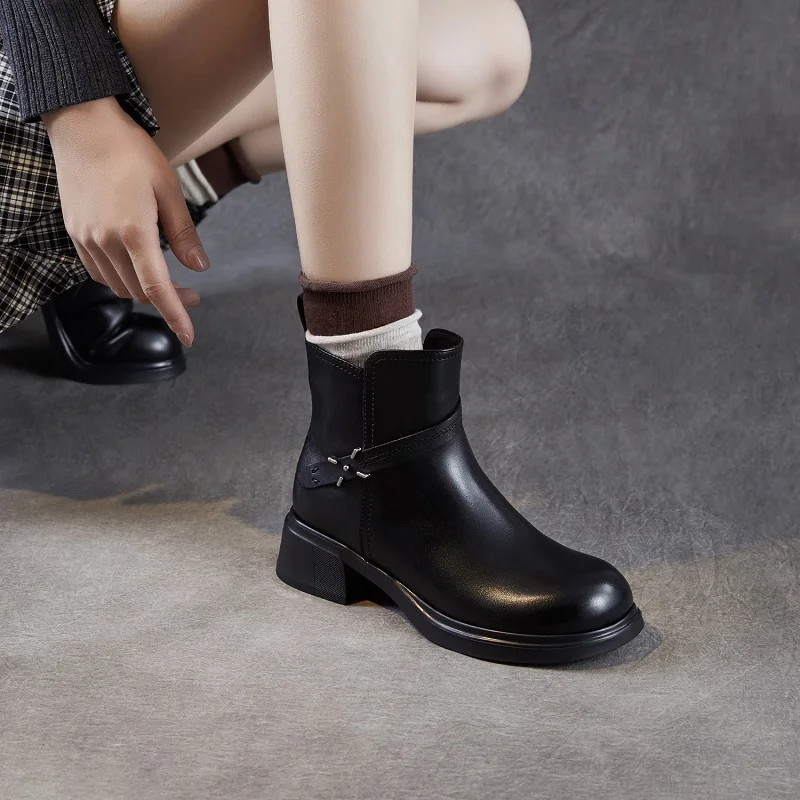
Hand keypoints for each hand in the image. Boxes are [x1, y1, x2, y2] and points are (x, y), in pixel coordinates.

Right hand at [43, 98, 207, 345]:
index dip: (175, 316)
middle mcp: (105, 241)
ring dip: (146, 291)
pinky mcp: (75, 234)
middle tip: (193, 293)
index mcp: (133, 232)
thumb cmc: (130, 151)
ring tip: (169, 281)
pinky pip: (100, 273)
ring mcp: (86, 239)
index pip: (157, 288)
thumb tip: (199, 267)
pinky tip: (138, 267)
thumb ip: (184, 233)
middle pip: (140, 291)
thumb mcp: (169, 188)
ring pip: (120, 286)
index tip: (189, 336)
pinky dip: (122, 279)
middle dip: (169, 300)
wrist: (82, 125)